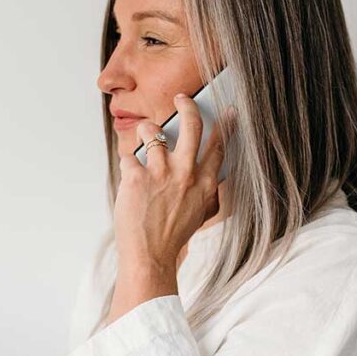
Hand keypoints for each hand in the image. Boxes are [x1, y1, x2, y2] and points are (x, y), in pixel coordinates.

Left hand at [111, 94, 235, 304]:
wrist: (150, 257)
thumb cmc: (173, 238)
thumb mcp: (199, 214)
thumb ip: (205, 192)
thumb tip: (209, 176)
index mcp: (204, 184)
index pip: (218, 147)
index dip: (226, 125)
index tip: (229, 111)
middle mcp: (185, 174)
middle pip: (192, 126)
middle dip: (187, 106)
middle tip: (181, 98)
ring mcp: (161, 173)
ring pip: (152, 131)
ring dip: (146, 129)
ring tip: (144, 134)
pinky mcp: (136, 177)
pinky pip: (128, 155)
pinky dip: (127, 161)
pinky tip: (129, 173)